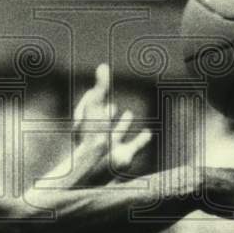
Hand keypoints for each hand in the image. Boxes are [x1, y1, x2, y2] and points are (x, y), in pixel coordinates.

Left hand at [72, 64, 151, 184]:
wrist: (97, 166)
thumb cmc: (93, 133)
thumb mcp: (96, 105)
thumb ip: (100, 86)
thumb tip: (103, 66)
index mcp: (85, 123)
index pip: (88, 108)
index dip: (91, 99)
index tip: (95, 91)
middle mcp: (97, 135)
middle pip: (101, 122)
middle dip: (106, 113)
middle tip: (111, 104)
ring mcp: (110, 146)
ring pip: (116, 133)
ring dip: (122, 124)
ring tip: (129, 113)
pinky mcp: (124, 156)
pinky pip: (134, 146)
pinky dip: (141, 139)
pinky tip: (148, 133)